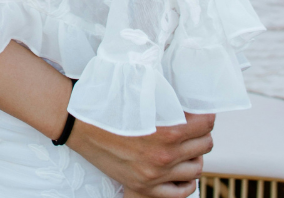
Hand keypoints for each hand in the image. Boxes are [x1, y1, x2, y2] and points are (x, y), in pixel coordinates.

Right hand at [67, 112, 212, 197]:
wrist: (76, 120)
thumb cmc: (106, 102)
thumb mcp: (137, 94)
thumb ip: (163, 99)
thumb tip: (184, 99)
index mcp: (166, 132)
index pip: (206, 125)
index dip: (206, 115)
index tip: (201, 111)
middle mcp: (164, 157)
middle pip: (205, 146)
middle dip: (201, 134)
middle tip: (192, 126)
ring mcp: (155, 176)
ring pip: (196, 169)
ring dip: (194, 155)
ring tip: (185, 146)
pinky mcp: (143, 188)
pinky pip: (181, 192)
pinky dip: (185, 181)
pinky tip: (179, 170)